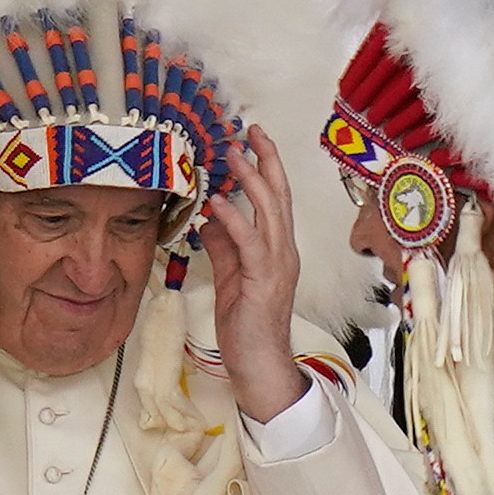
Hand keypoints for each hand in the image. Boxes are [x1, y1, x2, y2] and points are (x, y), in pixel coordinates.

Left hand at [199, 125, 307, 422]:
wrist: (259, 364)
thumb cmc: (246, 326)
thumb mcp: (231, 277)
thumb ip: (224, 247)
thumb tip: (210, 218)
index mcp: (277, 250)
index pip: (274, 200)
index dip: (265, 168)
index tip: (252, 140)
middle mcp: (283, 252)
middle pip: (279, 196)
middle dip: (266, 161)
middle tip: (250, 130)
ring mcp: (277, 266)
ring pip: (269, 213)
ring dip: (251, 181)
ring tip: (234, 155)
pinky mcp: (263, 281)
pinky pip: (249, 244)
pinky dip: (235, 220)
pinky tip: (219, 202)